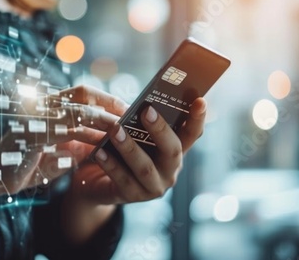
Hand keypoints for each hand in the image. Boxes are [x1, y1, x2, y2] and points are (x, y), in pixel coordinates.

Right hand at [0, 85, 122, 194]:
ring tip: (124, 126)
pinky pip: (67, 131)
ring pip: (77, 110)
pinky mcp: (33, 136)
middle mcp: (42, 107)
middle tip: (130, 113)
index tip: (125, 106)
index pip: (80, 93)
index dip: (104, 97)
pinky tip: (104, 143)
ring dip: (103, 118)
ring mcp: (36, 119)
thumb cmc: (24, 165)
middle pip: (82, 93)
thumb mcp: (56, 153)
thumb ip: (76, 144)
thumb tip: (102, 140)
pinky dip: (88, 136)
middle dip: (108, 102)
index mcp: (47, 107)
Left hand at [69, 94, 206, 204]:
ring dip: (130, 147)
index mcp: (174, 151)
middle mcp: (170, 170)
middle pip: (172, 151)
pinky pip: (122, 180)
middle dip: (160, 130)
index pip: (192, 135)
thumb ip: (140, 123)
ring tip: (115, 130)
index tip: (200, 101)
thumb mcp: (133, 135)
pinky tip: (99, 152)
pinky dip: (111, 165)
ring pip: (145, 167)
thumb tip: (139, 104)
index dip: (197, 119)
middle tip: (147, 111)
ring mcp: (154, 186)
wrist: (98, 183)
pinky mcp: (133, 196)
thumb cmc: (120, 151)